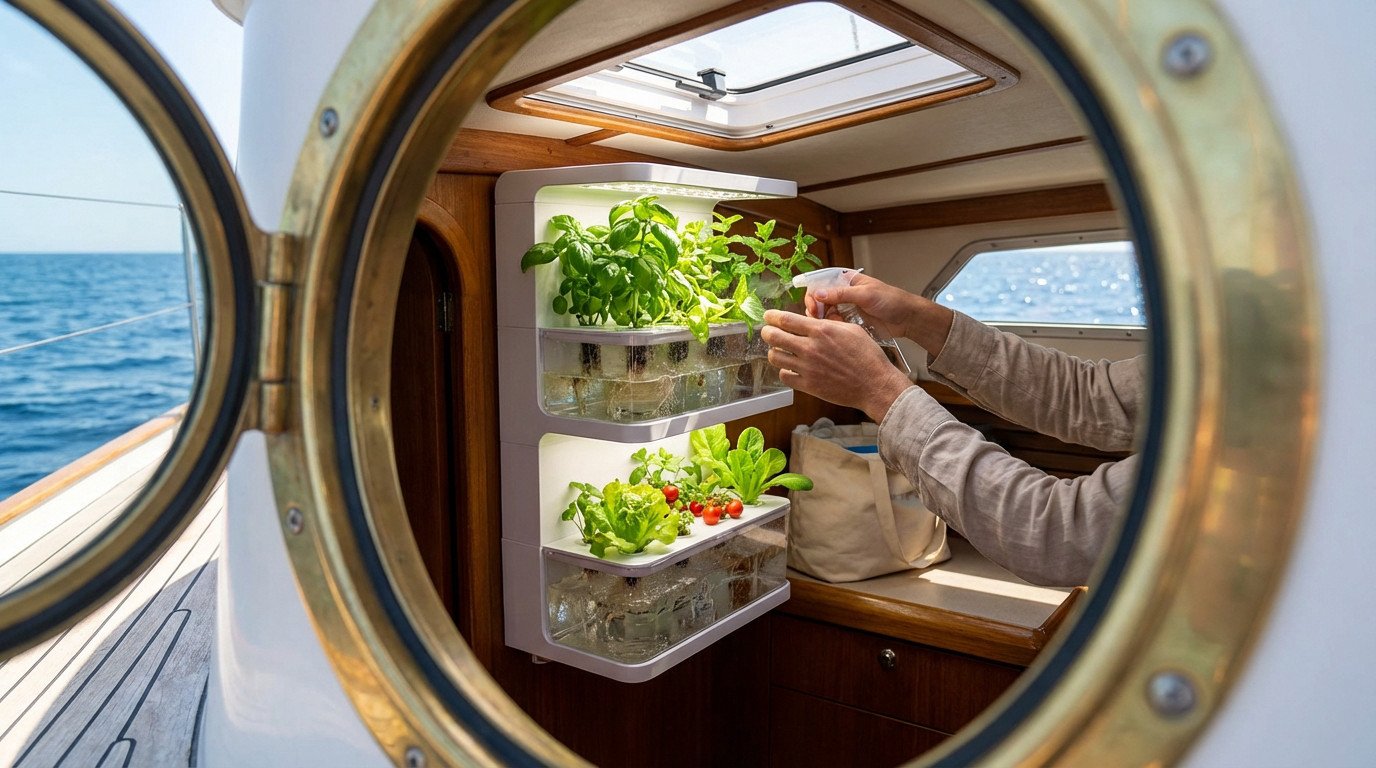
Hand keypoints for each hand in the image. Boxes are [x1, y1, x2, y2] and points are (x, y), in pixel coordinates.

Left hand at [761, 309, 912, 422]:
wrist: (874, 384)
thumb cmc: (867, 356)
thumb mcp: (851, 329)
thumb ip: (829, 323)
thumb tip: (813, 319)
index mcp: (821, 331)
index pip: (786, 320)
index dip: (772, 316)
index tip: (768, 316)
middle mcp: (811, 348)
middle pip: (774, 337)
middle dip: (767, 332)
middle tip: (767, 332)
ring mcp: (808, 368)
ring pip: (775, 357)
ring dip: (774, 352)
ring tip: (779, 350)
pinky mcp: (808, 385)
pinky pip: (784, 376)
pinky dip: (784, 371)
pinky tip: (790, 368)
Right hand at [805, 273, 953, 357]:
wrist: (907, 318)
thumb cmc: (891, 300)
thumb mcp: (866, 295)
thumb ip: (842, 294)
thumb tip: (818, 294)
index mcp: (846, 281)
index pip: (821, 284)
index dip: (814, 295)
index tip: (814, 306)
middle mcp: (843, 293)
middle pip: (819, 300)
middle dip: (816, 310)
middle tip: (819, 319)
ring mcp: (846, 308)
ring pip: (824, 314)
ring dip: (824, 320)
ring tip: (834, 324)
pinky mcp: (849, 322)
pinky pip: (833, 324)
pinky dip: (832, 327)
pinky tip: (839, 330)